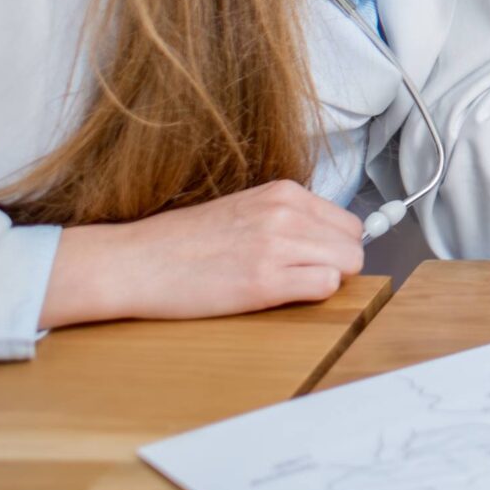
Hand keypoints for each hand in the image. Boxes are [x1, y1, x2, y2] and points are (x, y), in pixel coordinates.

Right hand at [38, 180, 365, 328]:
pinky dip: (311, 296)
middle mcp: (286, 212)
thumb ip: (287, 219)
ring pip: (347, 265)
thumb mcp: (245, 211)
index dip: (335, 247)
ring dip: (325, 280)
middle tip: (301, 277)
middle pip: (353, 244)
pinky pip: (325, 287)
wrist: (135, 262)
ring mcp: (277, 245)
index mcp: (283, 193)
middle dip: (337, 265)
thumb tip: (328, 240)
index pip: (348, 221)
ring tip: (285, 285)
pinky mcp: (265, 281)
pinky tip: (278, 295)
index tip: (316, 259)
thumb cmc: (184, 243)